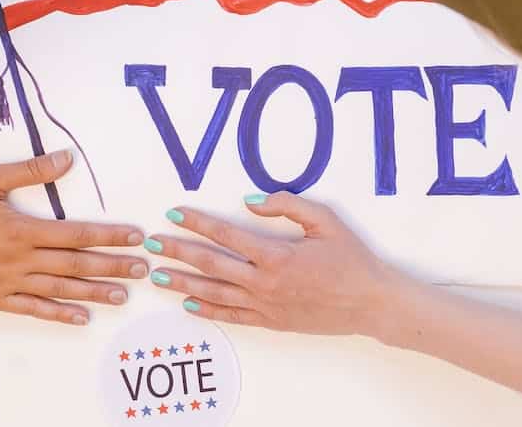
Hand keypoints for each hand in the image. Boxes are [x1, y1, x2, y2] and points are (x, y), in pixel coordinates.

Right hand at [0, 150, 147, 324]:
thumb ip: (29, 171)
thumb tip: (67, 159)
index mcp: (20, 230)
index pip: (76, 234)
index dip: (108, 235)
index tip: (135, 237)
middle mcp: (18, 261)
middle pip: (75, 265)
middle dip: (112, 266)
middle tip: (143, 269)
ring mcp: (6, 284)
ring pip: (59, 290)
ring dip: (93, 292)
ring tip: (123, 294)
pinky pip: (32, 309)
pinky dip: (58, 314)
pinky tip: (80, 317)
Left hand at [144, 192, 394, 334]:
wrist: (370, 302)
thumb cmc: (350, 258)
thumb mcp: (325, 220)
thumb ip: (287, 205)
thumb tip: (250, 200)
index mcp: (277, 255)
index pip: (226, 234)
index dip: (197, 222)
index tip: (174, 213)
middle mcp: (265, 282)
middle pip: (211, 265)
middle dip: (177, 252)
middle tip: (151, 244)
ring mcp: (266, 305)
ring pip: (214, 294)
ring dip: (183, 284)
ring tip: (157, 276)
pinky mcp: (271, 322)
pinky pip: (232, 316)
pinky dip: (208, 311)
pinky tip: (188, 305)